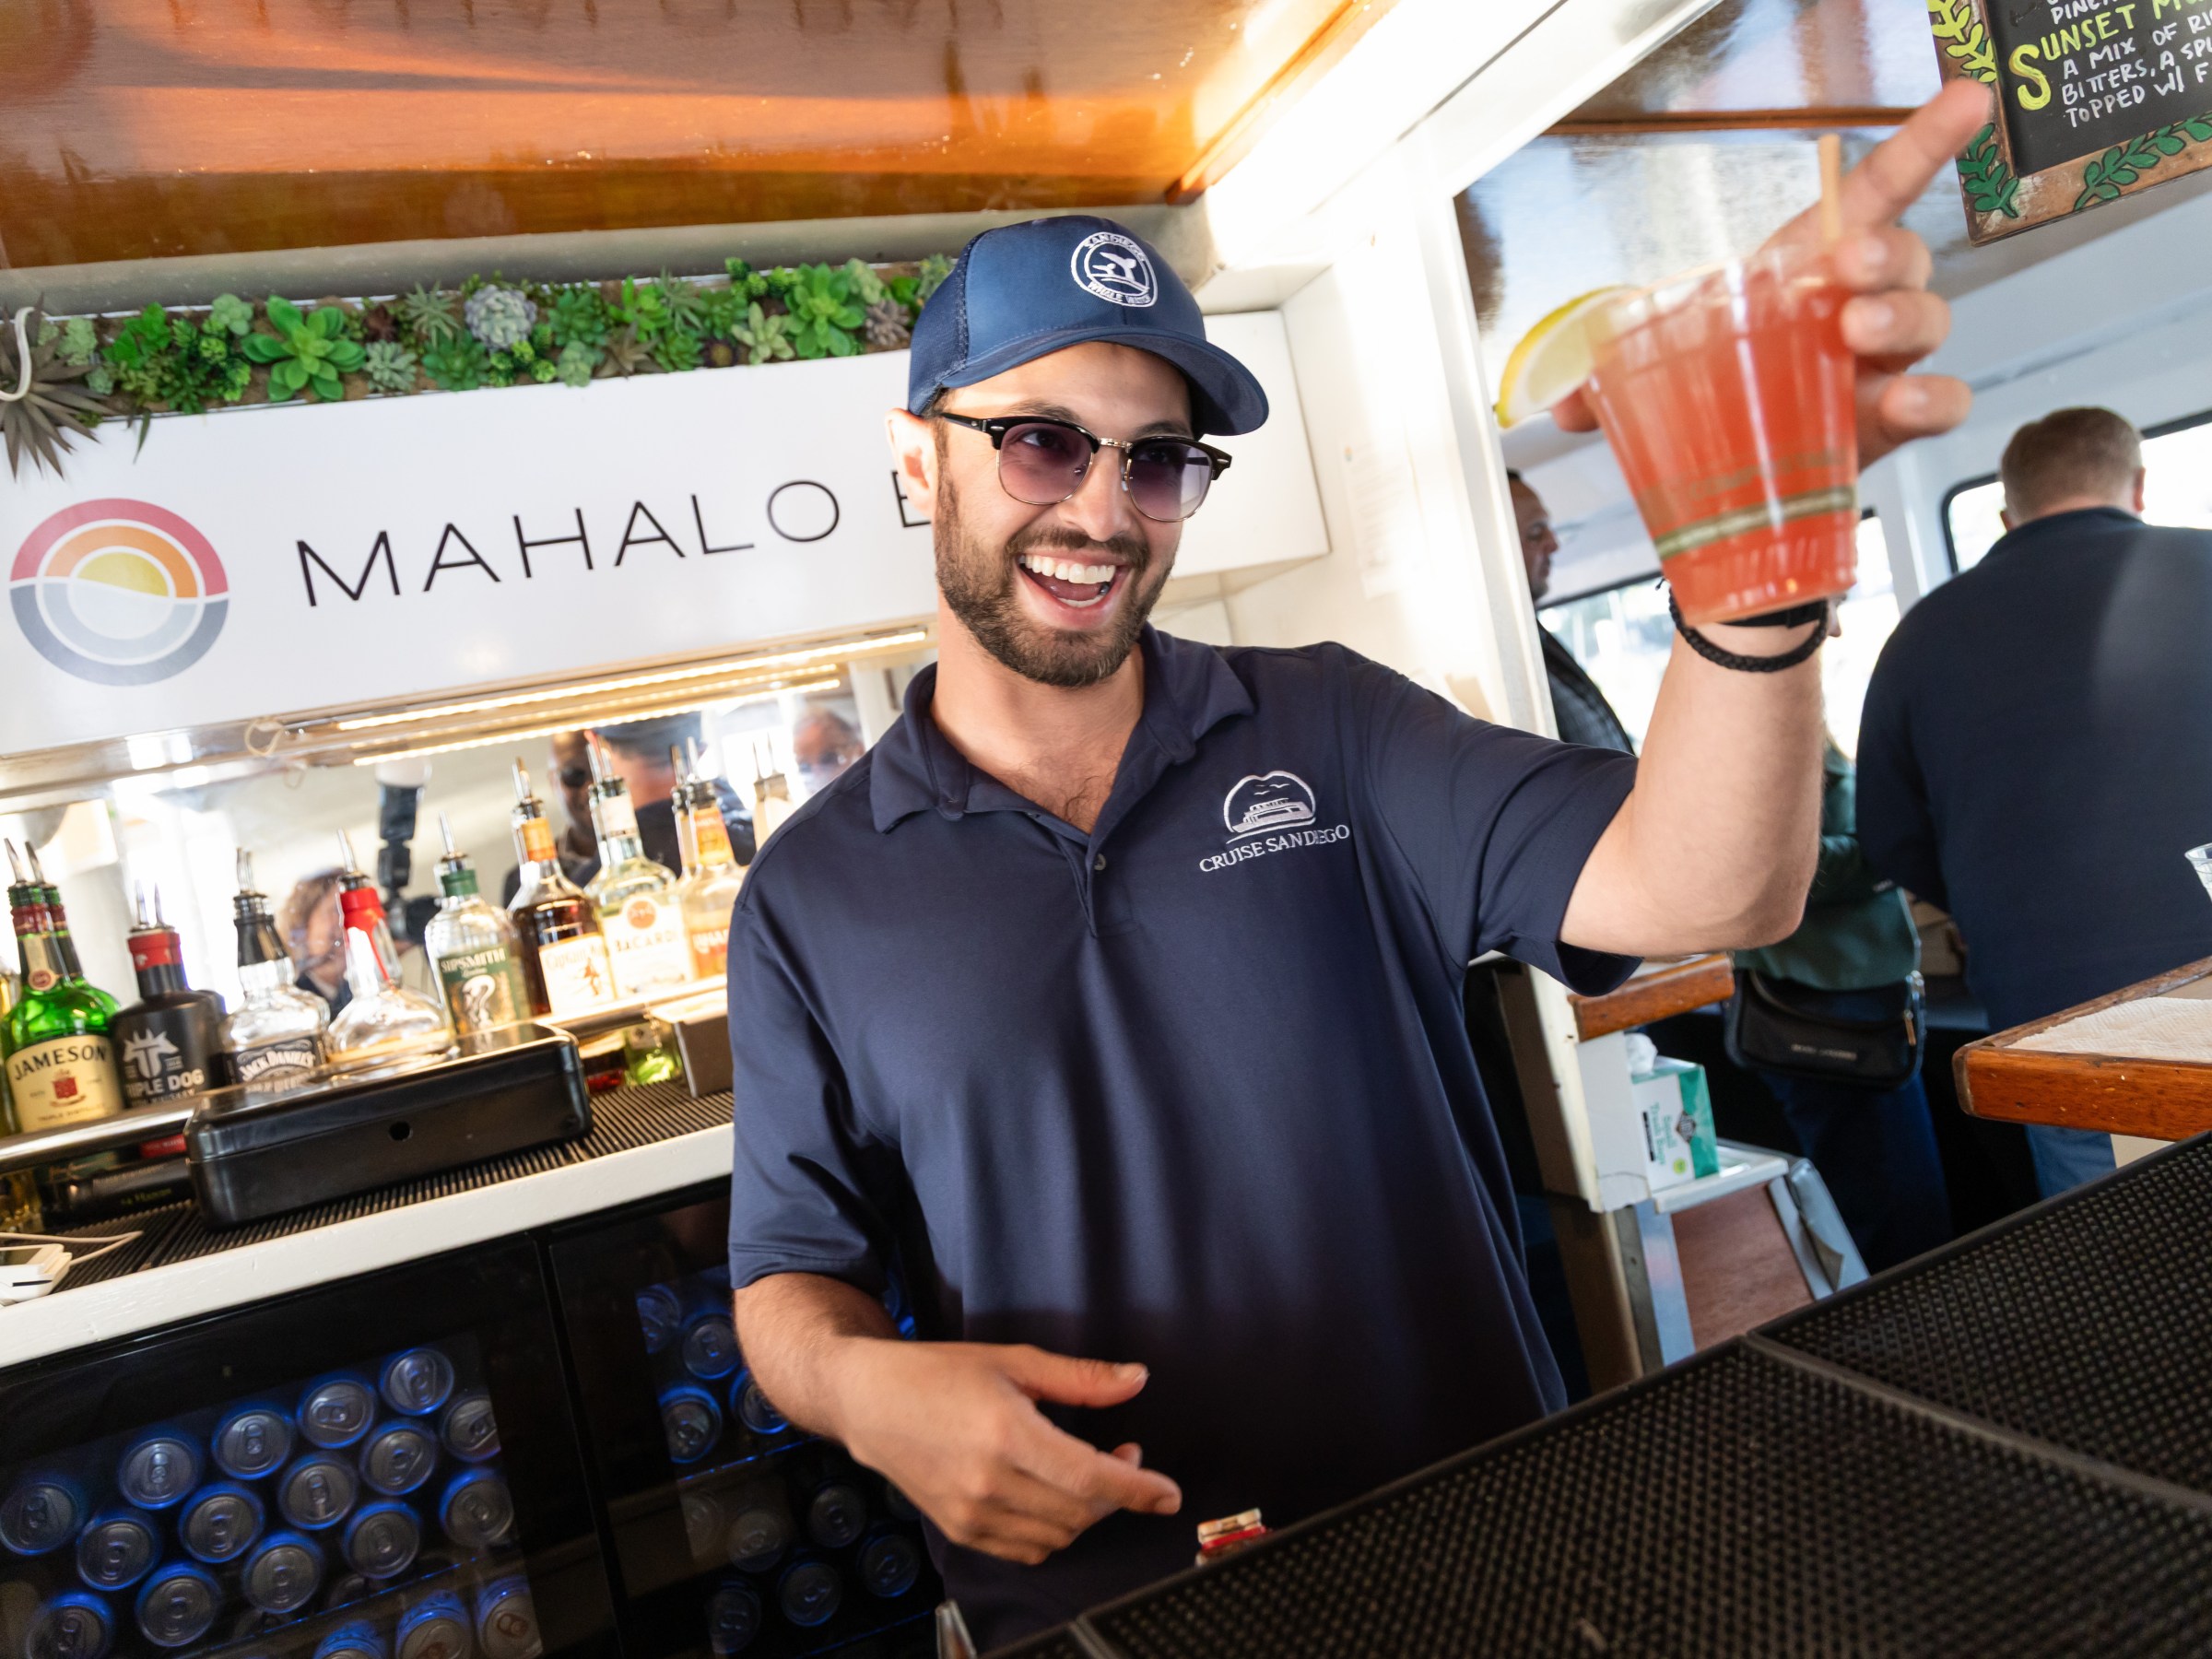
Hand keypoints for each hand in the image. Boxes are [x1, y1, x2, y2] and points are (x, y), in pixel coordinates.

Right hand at [827, 1339, 1181, 1564]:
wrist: (870, 1402)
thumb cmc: (939, 1374)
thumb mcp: (1014, 1361)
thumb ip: (1080, 1378)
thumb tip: (1137, 1379)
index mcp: (1007, 1432)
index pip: (1089, 1477)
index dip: (1137, 1489)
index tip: (1168, 1494)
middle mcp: (989, 1480)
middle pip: (1080, 1510)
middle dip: (1117, 1491)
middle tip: (1123, 1455)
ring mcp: (973, 1512)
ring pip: (1059, 1535)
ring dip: (1087, 1511)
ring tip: (1087, 1472)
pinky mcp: (961, 1530)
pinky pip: (1028, 1549)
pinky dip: (1054, 1531)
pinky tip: (1053, 1497)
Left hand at [1553, 78, 1989, 467]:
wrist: (1742, 473)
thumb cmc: (1719, 394)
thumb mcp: (1657, 371)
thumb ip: (1609, 375)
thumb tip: (1563, 403)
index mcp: (1809, 267)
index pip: (1875, 190)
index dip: (1925, 141)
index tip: (1967, 101)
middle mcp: (1862, 303)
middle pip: (1904, 254)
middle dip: (1885, 251)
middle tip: (1844, 266)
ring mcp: (1884, 363)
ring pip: (1928, 318)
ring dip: (1901, 316)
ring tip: (1858, 332)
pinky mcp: (1893, 421)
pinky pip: (1943, 401)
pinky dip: (1933, 399)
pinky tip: (1902, 400)